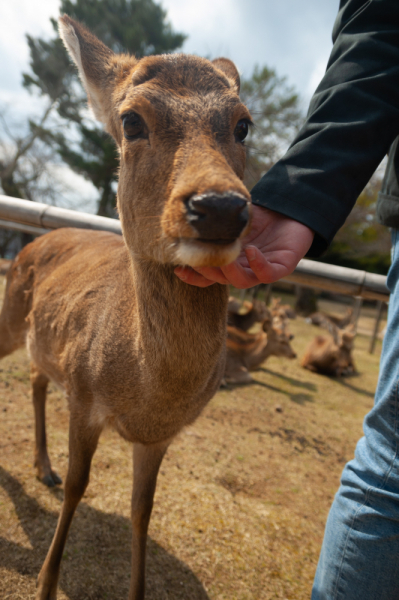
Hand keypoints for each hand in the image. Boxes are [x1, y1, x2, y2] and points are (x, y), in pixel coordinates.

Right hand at [174, 205, 313, 287]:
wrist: (288, 208)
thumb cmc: (258, 214)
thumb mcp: (231, 217)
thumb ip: (214, 224)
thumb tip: (186, 218)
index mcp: (229, 261)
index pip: (208, 275)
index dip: (193, 276)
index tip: (178, 268)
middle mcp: (243, 269)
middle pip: (221, 279)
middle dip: (208, 270)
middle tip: (200, 255)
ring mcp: (261, 270)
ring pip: (241, 281)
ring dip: (229, 271)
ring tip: (224, 256)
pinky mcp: (282, 267)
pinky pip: (267, 274)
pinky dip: (257, 264)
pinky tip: (250, 250)